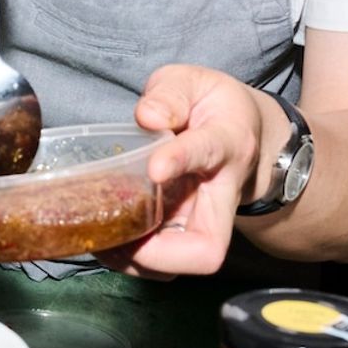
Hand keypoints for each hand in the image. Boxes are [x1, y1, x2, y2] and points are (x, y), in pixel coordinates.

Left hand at [98, 65, 271, 278]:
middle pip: (207, 247)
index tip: (155, 169)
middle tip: (116, 234)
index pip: (208, 151)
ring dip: (139, 262)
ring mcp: (209, 221)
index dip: (180, 161)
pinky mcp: (191, 234)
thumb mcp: (194, 82)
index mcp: (226, 142)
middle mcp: (223, 192)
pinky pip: (167, 264)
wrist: (245, 132)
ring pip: (184, 265)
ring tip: (102, 239)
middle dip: (158, 253)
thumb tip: (147, 116)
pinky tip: (108, 239)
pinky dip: (134, 261)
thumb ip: (170, 94)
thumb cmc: (213, 106)